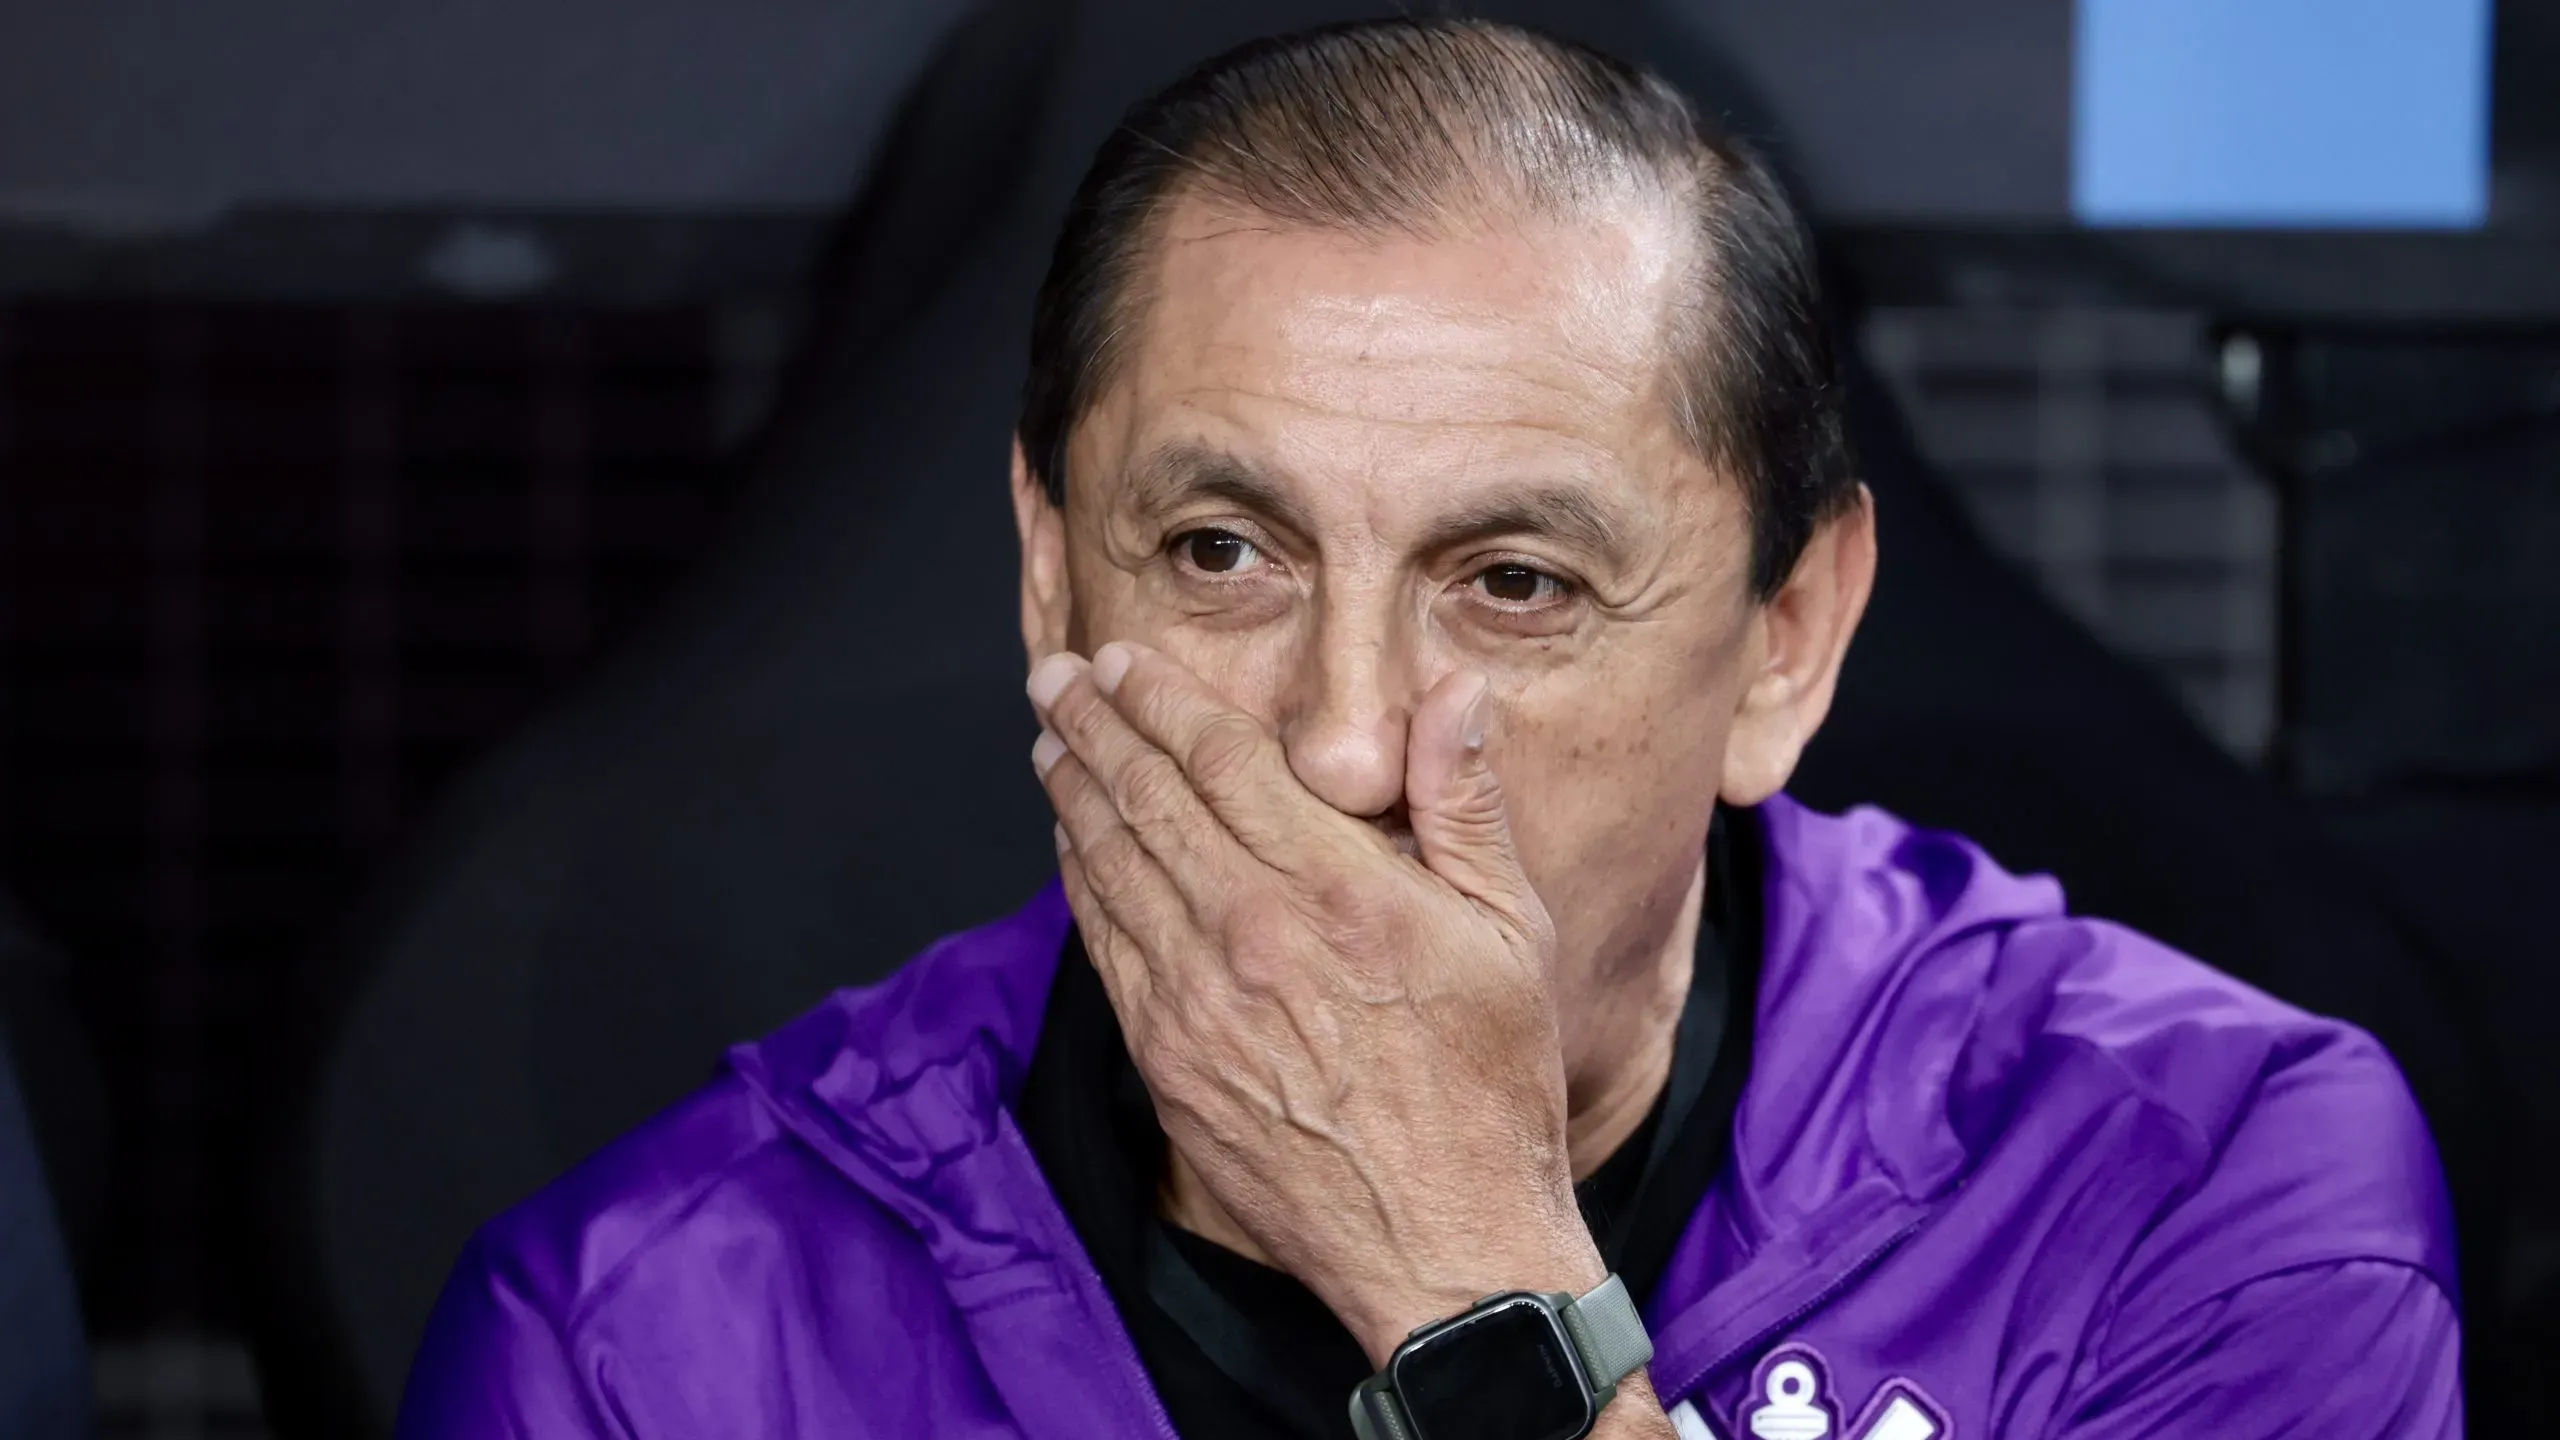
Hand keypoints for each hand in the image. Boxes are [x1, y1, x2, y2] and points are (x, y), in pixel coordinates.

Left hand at [1026, 640, 1602, 1362]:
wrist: (1443, 1242)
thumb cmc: (1491, 1087)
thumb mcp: (1513, 931)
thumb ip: (1465, 804)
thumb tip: (1453, 695)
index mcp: (1338, 887)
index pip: (1222, 760)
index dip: (1162, 700)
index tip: (1125, 662)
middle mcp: (1251, 932)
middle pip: (1146, 798)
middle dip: (1093, 726)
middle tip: (1058, 678)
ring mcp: (1197, 1001)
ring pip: (1111, 867)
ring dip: (1072, 794)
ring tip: (1049, 742)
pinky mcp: (1169, 1061)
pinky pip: (1106, 947)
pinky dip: (1079, 883)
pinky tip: (1072, 849)